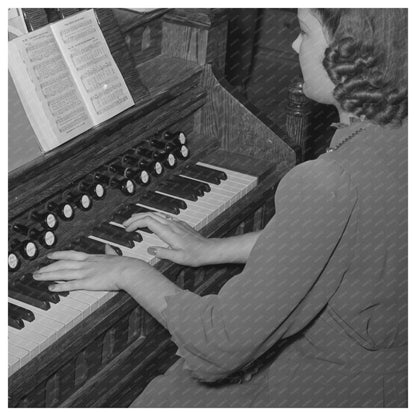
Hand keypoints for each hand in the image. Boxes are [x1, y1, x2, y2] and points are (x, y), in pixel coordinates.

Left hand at [33, 248, 153, 291]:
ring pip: (62, 273)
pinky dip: (60, 286)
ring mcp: (86, 273)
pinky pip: (70, 285)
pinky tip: (51, 288)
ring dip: (48, 275)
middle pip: (62, 264)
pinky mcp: (88, 283)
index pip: (71, 255)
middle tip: (37, 270)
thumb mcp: (114, 256)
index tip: (50, 256)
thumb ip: (110, 252)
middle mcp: (86, 264)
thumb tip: (109, 247)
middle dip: (48, 267)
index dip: (59, 255)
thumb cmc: (124, 264)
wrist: (128, 270)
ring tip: (37, 277)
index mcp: (92, 258)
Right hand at [123, 212, 209, 266]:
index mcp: (168, 232)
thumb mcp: (177, 258)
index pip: (148, 221)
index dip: (135, 223)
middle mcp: (171, 225)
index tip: (128, 229)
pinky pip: (163, 217)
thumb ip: (162, 253)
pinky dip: (153, 217)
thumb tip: (150, 249)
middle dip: (136, 217)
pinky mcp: (180, 224)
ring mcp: (176, 223)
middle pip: (150, 215)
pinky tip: (152, 222)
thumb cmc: (195, 255)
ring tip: (134, 221)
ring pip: (157, 214)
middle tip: (126, 224)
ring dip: (144, 216)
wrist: (209, 250)